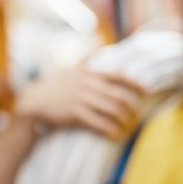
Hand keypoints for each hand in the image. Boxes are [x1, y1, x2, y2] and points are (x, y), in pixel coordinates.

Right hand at [15, 61, 147, 139]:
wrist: (34, 101)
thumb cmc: (58, 86)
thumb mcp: (73, 69)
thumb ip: (89, 60)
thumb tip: (105, 48)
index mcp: (90, 73)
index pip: (119, 76)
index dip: (135, 84)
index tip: (147, 92)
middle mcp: (88, 84)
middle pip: (120, 96)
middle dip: (132, 108)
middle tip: (137, 116)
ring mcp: (82, 99)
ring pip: (113, 110)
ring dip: (125, 120)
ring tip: (129, 127)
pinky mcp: (76, 114)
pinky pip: (100, 124)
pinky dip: (111, 131)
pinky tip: (117, 136)